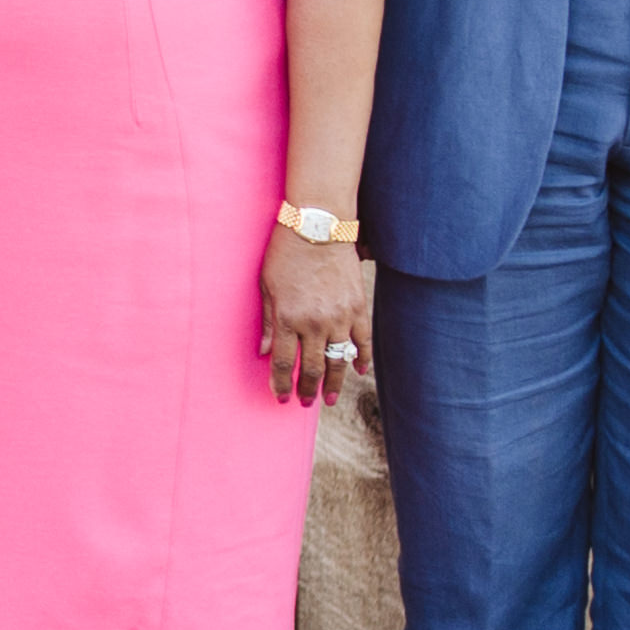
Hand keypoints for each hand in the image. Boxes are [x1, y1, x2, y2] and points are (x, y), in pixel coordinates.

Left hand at [259, 230, 375, 404]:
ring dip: (334, 383)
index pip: (284, 363)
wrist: (318, 226)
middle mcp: (315, 323)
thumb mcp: (267, 285)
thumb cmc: (285, 252)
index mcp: (288, 318)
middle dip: (307, 390)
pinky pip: (363, 342)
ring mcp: (340, 317)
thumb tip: (266, 352)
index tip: (281, 398)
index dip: (282, 385)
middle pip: (312, 368)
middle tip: (304, 403)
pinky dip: (362, 360)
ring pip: (339, 361)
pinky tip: (358, 373)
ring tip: (329, 399)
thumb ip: (269, 321)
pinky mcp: (359, 308)